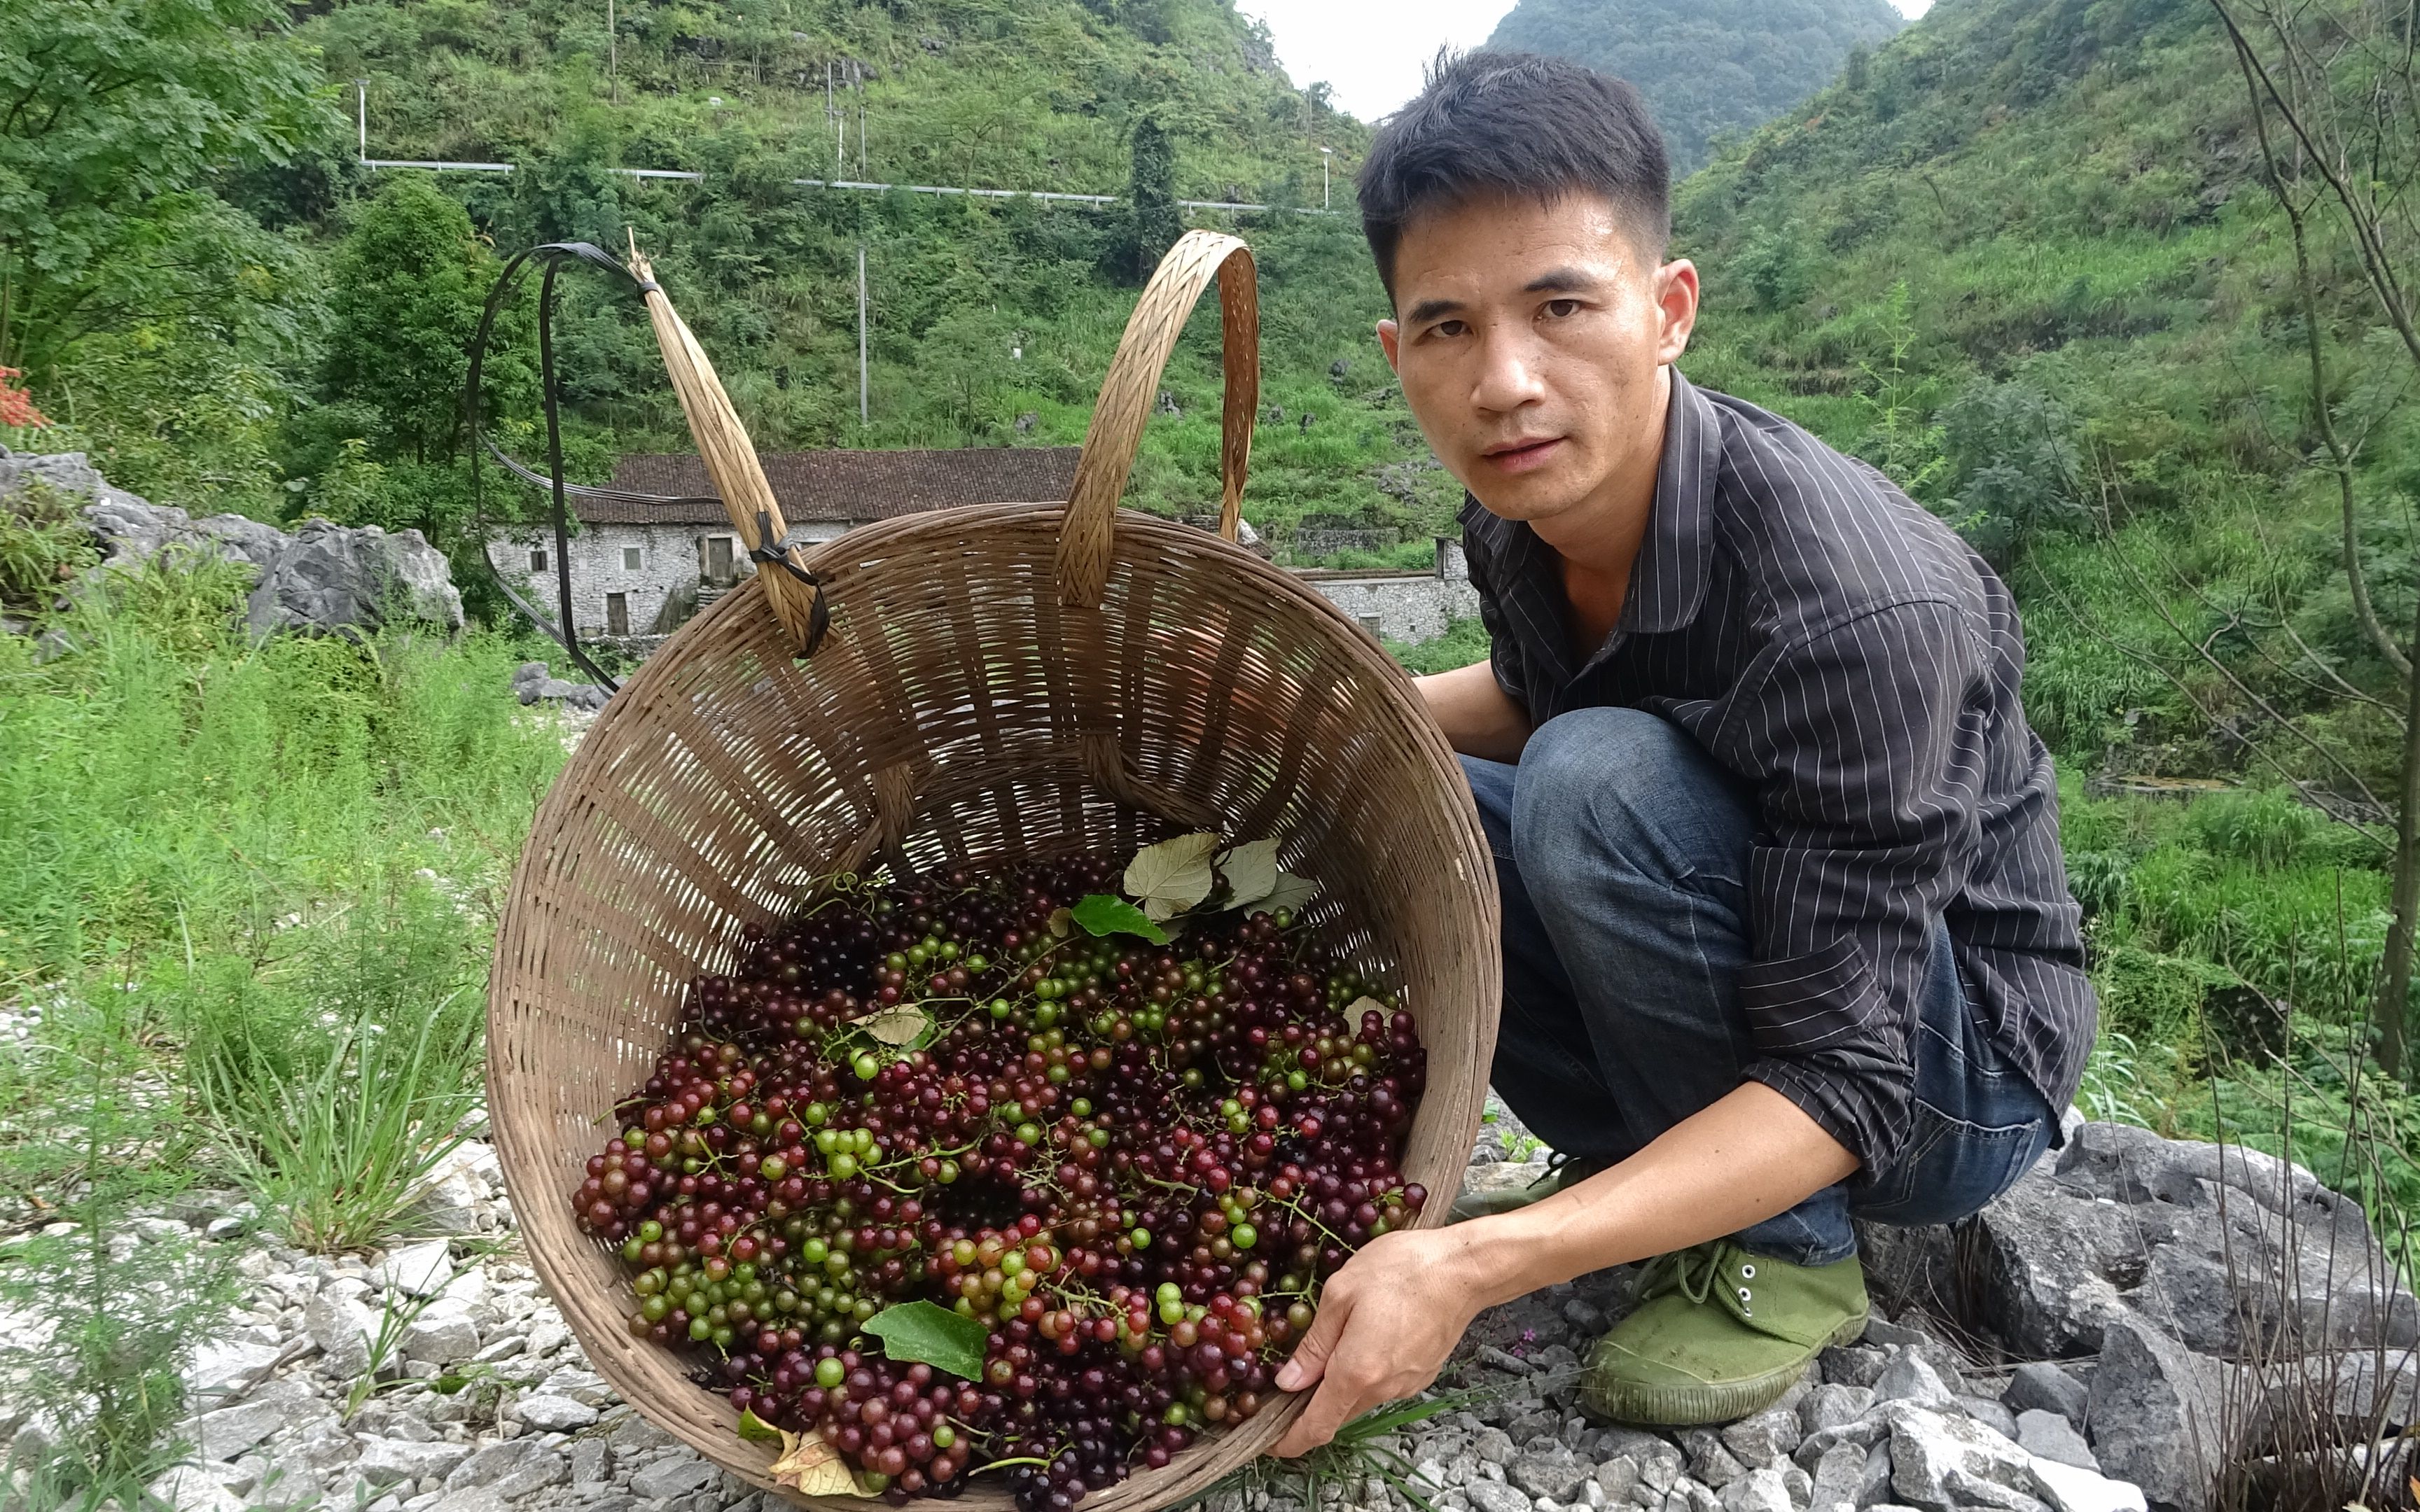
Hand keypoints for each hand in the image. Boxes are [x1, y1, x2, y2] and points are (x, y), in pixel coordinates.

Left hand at [1269, 1226, 1487, 1456]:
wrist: (1464, 1269)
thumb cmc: (1402, 1270)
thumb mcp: (1341, 1293)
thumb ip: (1314, 1343)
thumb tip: (1289, 1381)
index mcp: (1356, 1372)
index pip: (1316, 1427)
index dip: (1289, 1440)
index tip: (1268, 1440)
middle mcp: (1383, 1388)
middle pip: (1336, 1415)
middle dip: (1309, 1410)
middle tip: (1285, 1387)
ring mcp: (1406, 1384)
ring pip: (1360, 1399)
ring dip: (1338, 1389)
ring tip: (1323, 1355)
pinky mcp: (1422, 1374)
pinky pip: (1382, 1385)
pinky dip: (1363, 1377)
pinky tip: (1360, 1344)